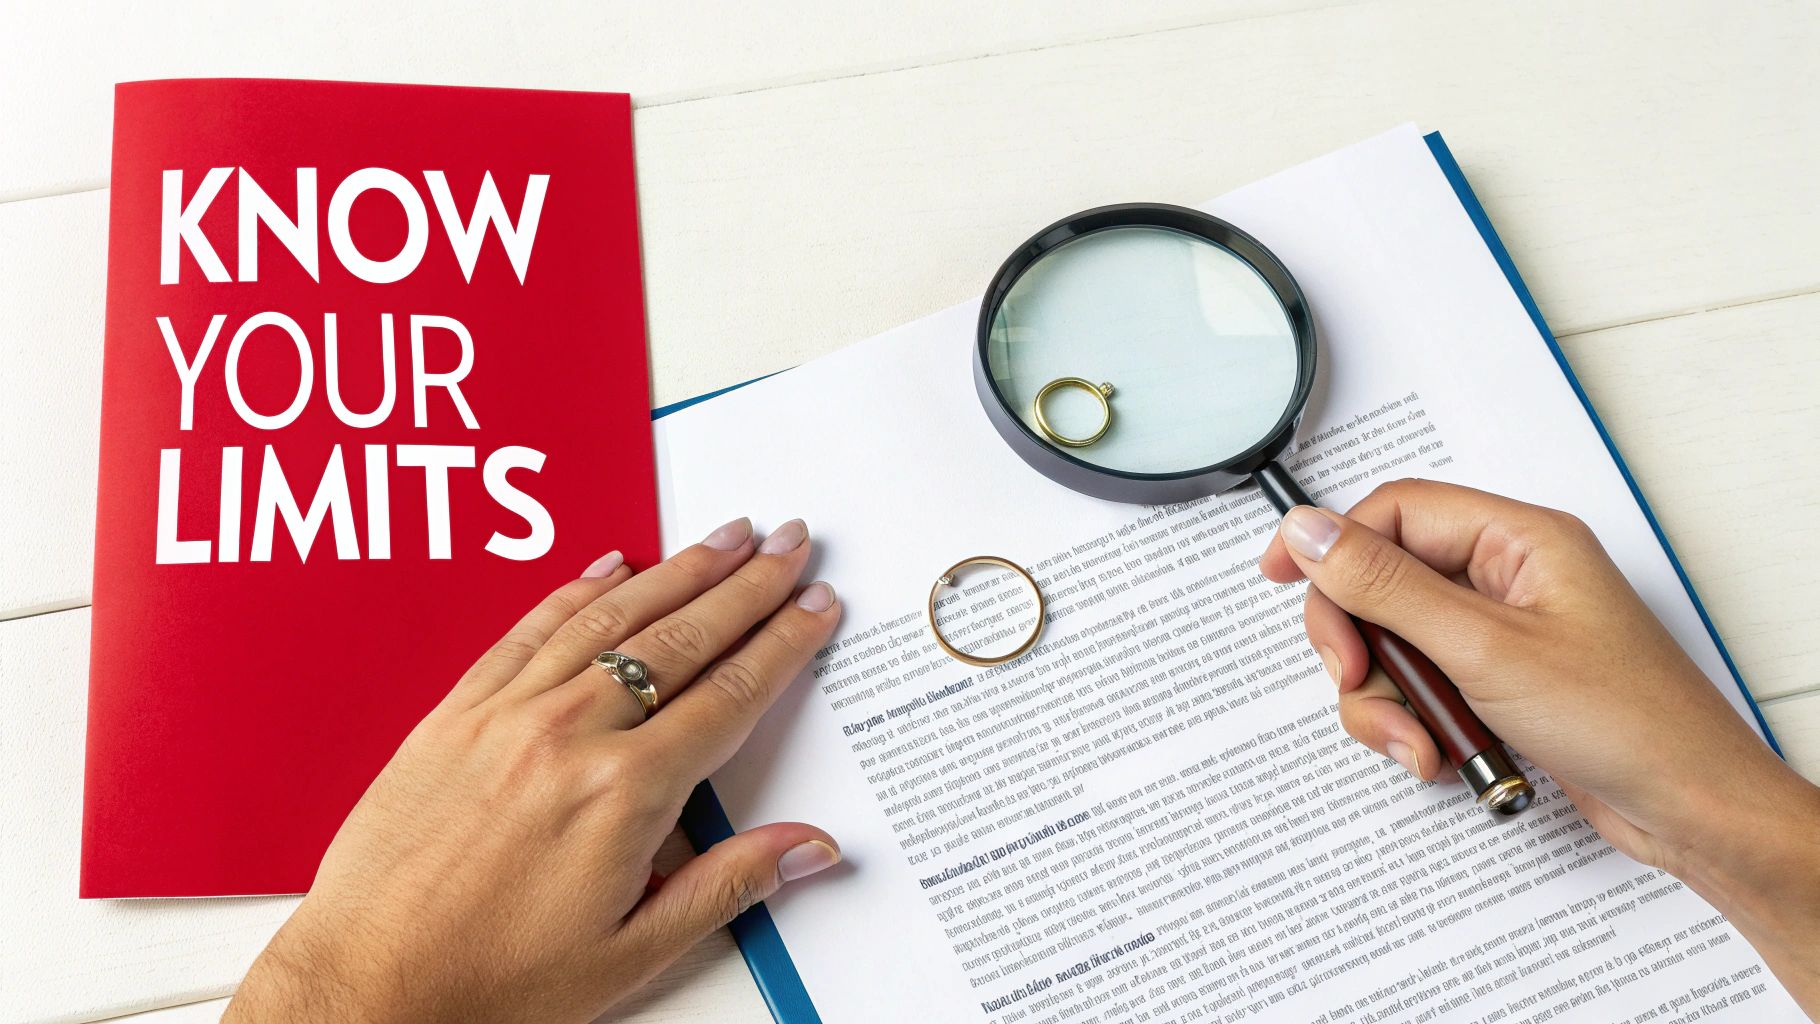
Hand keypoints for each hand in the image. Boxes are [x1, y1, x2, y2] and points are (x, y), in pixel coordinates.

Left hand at [226, 517, 842, 1023]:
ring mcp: (508, 714)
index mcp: (625, 793)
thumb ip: (729, 885)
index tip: (816, 607)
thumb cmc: (493, 982)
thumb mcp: (635, 951)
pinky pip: (529, 631)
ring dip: (678, 569)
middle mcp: (569, 735)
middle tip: (788, 544)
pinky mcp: (456, 713)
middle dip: (749, 584)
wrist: (370, 987)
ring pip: (612, 617)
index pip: (731, 695)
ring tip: (724, 538)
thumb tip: (810, 847)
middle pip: (682, 638)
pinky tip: (613, 565)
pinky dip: (577, 590)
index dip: (784, 642)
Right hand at [1259, 480, 1819, 1012]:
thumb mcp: (1483, 648)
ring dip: (1388, 700)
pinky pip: (1422, 689)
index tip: (1281, 576)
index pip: (1395, 512)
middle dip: (1360, 643)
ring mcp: (1500, 636)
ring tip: (1418, 741)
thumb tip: (1313, 532)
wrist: (1691, 810)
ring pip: (1395, 646)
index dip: (1331, 541)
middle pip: (1382, 583)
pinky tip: (1440, 754)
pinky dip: (1415, 726)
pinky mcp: (1497, 687)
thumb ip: (1386, 586)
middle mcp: (1506, 579)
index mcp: (1517, 541)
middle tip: (1356, 679)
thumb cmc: (1629, 722)